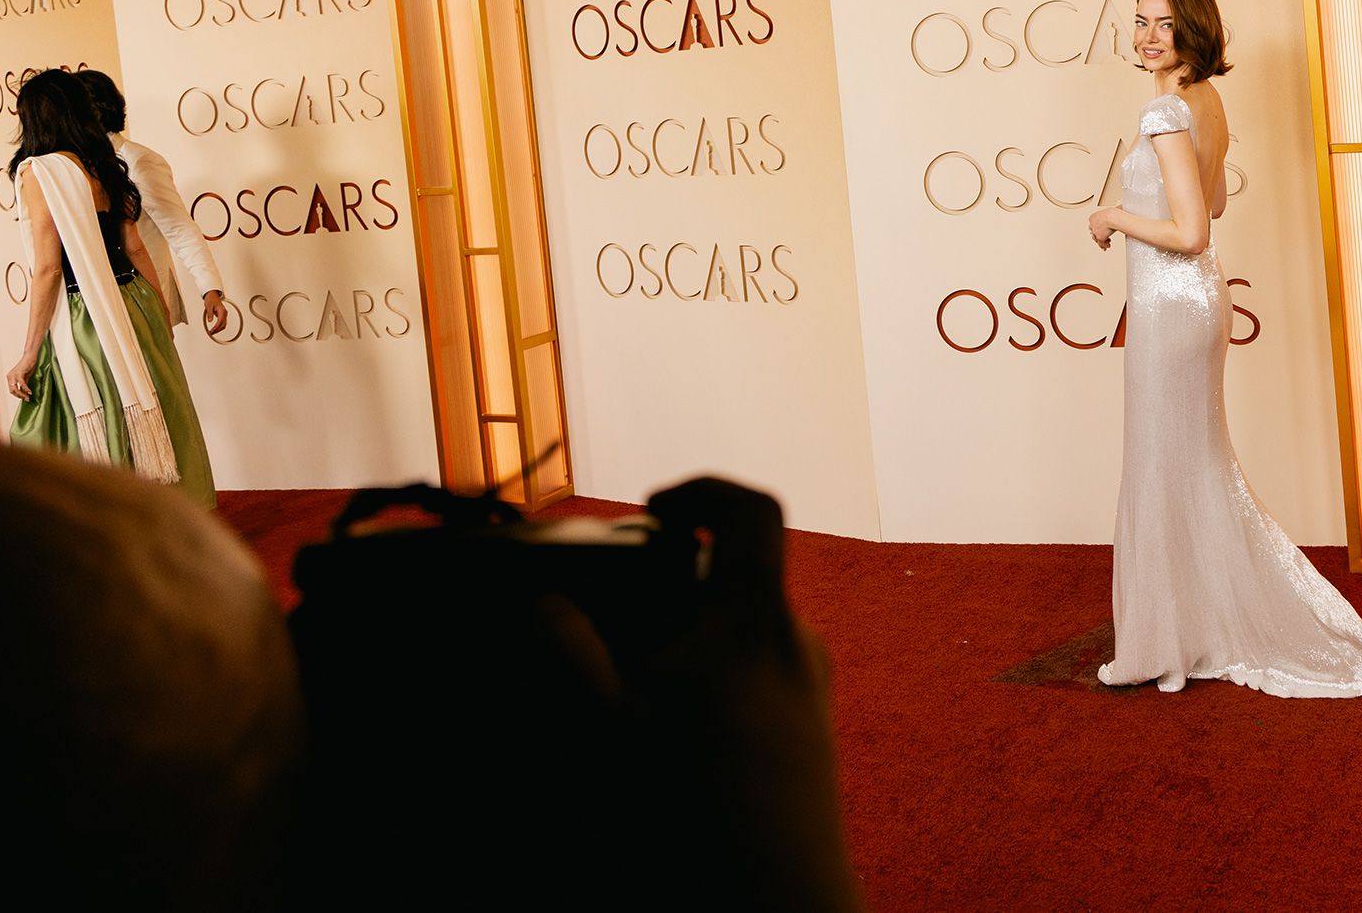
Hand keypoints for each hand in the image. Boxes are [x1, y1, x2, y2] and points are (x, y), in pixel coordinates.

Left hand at [7, 359, 37, 400]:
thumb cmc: (28, 366)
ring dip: (22, 394)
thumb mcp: (25, 377)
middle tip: (26, 399)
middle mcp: (9, 376)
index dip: (18, 395)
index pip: (11, 390)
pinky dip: (26, 389)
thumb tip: (24, 393)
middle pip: (12, 391)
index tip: (25, 398)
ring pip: (15, 389)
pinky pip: (22, 384)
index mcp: (10, 377)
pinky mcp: (19, 373)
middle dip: (19, 396)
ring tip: (28, 397)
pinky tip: (30, 391)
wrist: (30, 356)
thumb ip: (23, 384)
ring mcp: (13, 375)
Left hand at [202, 291, 230, 336]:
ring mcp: (224, 314)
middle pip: (223, 325)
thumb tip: (210, 321)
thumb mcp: (209, 306)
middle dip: (217, 330)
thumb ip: (210, 314)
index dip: (216, 328)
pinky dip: (219, 327)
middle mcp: (224, 313)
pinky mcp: (222, 315)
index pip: (220, 322)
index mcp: (222, 311)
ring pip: (223, 325)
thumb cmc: (211, 300)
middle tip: (211, 333)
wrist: (212, 295)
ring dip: (218, 329)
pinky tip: (215, 329)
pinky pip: (222, 323)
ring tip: (212, 332)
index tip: (212, 331)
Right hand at [523, 477, 859, 909]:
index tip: (657, 509)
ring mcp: (811, 686)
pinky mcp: (812, 727)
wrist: (782, 898)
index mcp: (754, 622)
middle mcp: (794, 641)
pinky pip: (762, 672)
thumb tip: (548, 604)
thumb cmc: (698, 814)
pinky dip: (719, 675)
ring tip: (643, 685)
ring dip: (697, 636)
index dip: (705, 490)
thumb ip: (573, 656)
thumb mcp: (612, 732)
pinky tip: (677, 729)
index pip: (753, 512)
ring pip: (749, 628)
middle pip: (741, 573)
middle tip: (625, 616)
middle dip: (680, 583)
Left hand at [1088, 207, 1118, 249]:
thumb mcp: (1108, 212)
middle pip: (1093, 232)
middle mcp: (1092, 225)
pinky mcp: (1099, 237)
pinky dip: (1104, 245)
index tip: (1101, 229)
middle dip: (1098, 235)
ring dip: (1101, 241)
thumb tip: (1117, 211)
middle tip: (1103, 237)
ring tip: (1107, 242)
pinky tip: (1108, 246)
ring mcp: (1095, 232)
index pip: (1092, 224)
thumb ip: (1109, 214)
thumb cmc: (1113, 213)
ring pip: (1096, 239)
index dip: (1097, 227)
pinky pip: (1101, 244)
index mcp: (1092, 217)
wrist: (1113, 217)